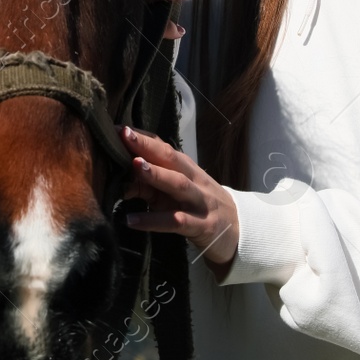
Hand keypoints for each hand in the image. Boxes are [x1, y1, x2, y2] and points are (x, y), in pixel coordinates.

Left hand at [119, 124, 238, 277]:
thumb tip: (120, 179)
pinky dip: (153, 220)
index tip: (119, 127)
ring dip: (157, 174)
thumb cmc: (201, 208)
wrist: (240, 232)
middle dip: (148, 146)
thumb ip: (151, 186)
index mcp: (188, 170)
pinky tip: (131, 220)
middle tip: (124, 135)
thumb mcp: (177, 195)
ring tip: (134, 166)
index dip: (143, 138)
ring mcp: (200, 203)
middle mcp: (195, 182)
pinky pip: (175, 222)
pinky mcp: (202, 226)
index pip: (165, 148)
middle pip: (172, 159)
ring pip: (178, 185)